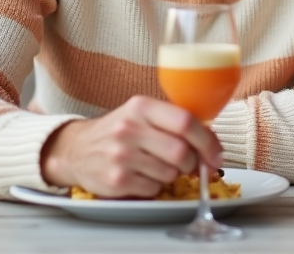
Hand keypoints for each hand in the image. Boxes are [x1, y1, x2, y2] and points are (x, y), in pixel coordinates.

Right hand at [40, 96, 222, 198]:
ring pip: (170, 172)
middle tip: (190, 165)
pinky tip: (143, 175)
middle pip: (181, 152)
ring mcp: (121, 155)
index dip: (208, 141)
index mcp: (141, 106)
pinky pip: (154, 188)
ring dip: (173, 174)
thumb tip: (213, 144)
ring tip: (158, 166)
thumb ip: (175, 121)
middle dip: (193, 163)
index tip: (216, 154)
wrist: (77, 149)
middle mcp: (129, 128)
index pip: (185, 122)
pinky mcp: (116, 180)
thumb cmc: (120, 131)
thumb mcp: (143, 114)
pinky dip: (156, 185)